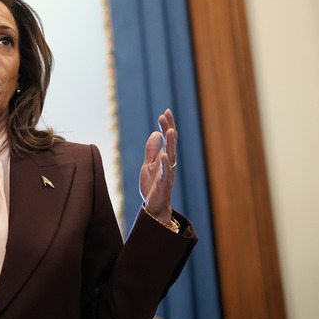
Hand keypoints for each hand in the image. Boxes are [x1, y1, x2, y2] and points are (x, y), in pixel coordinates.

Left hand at [139, 109, 176, 223]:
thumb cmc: (152, 185)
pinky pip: (166, 173)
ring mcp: (167, 173)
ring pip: (171, 155)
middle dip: (169, 129)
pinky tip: (164, 155)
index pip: (167, 138)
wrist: (153, 206)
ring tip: (170, 130)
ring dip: (171, 143)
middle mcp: (168, 163)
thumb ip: (151, 150)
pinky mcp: (164, 184)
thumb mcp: (148, 164)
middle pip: (171, 143)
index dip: (167, 125)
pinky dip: (165, 164)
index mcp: (165, 157)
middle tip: (166, 116)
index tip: (165, 112)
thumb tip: (156, 133)